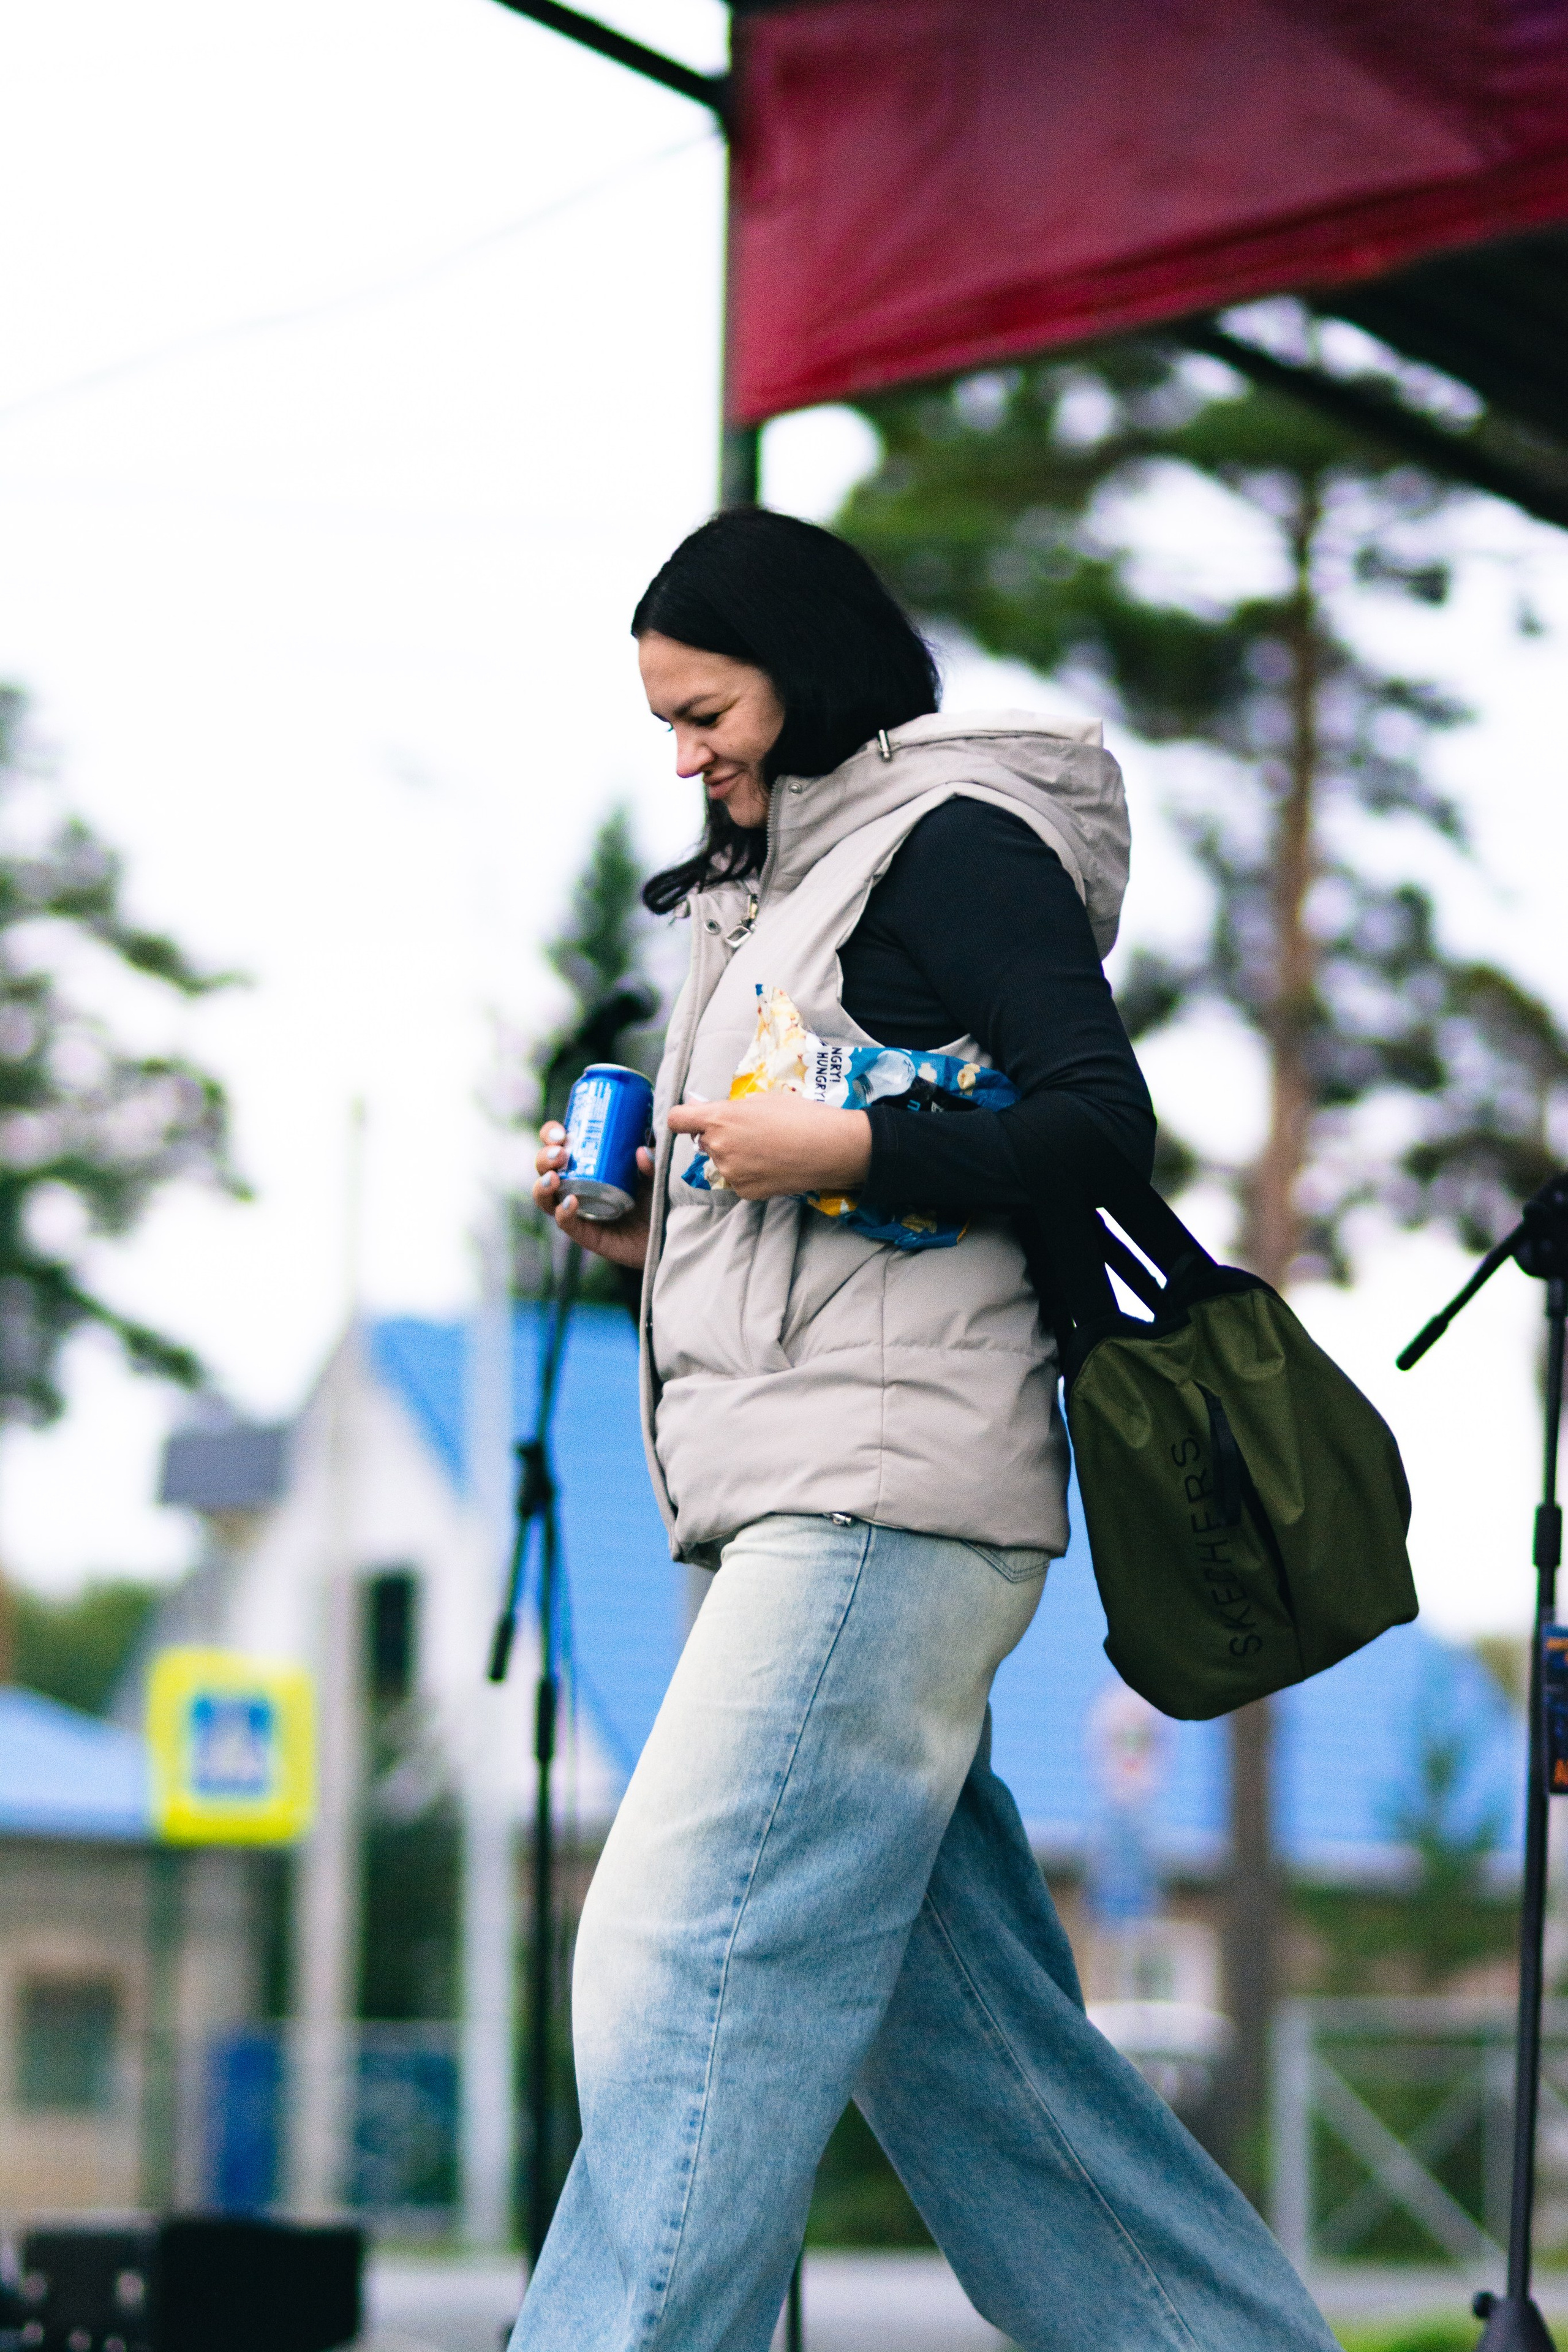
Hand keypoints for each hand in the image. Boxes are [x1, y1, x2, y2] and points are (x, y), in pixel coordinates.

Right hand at [533, 1122, 652, 1268]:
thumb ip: (654, 1160)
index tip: (561, 1132)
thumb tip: (641, 1151)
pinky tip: (570, 1202)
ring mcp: (580, 1211)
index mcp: (588, 1162)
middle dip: (544, 1158)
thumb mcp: (658, 1170)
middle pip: (546, 1169)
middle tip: (560, 1154)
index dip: (551, 1134)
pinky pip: (567, 1225)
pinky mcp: (588, 1235)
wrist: (674, 1230)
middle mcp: (578, 1185)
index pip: (559, 1143)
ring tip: (553, 1178)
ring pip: (546, 1198)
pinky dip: (563, 1213)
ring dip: (542, 1186)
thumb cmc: (662, 1194)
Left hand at [667, 1092, 871, 1200]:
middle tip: (749, 1131)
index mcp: (719, 1119)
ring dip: (734, 1155)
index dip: (683, 1117)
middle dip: (718, 1136)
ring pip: (721, 1161)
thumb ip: (728, 1107)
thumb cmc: (800, 1115)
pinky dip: (749, 1173)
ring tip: (767, 1149)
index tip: (692, 1118)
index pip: (677, 1120)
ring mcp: (731, 1173)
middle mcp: (718, 1147)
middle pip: (704, 1141)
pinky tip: (772, 1165)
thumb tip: (701, 1108)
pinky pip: (738, 1179)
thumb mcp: (762, 1099)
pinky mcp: (745, 1192)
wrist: (831, 1148)